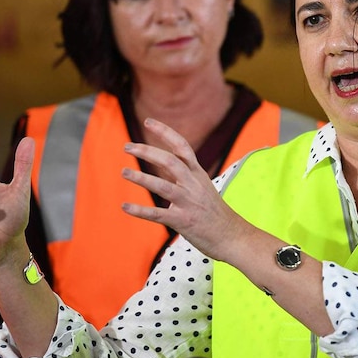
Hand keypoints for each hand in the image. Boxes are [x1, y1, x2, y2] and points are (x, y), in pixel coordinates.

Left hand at [121, 118, 247, 261]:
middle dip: (147, 151)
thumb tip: (169, 165)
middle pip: (170, 161)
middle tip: (127, 146)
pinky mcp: (183, 221)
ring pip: (163, 186)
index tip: (148, 121)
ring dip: (142, 178)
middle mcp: (193, 185)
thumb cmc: (216, 213)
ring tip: (124, 172)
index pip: (182, 146)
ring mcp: (188, 203)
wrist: (232, 236)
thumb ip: (187, 176)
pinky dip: (140, 210)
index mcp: (198, 174)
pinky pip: (158, 214)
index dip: (165, 132)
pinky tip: (125, 207)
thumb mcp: (204, 187)